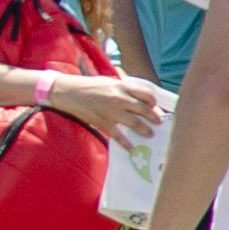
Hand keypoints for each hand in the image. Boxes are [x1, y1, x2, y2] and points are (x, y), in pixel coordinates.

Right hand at [51, 72, 170, 143]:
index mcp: (122, 86)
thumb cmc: (90, 86)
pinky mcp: (104, 123)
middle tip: (159, 122)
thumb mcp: (110, 81)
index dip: (153, 101)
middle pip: (144, 109)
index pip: (146, 94)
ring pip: (135, 123)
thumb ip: (124, 88)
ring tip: (150, 134)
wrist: (69, 92)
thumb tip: (138, 97)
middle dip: (154, 117)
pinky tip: (132, 148)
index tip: (155, 106)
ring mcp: (112, 112)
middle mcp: (120, 99)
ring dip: (145, 130)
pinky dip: (127, 143)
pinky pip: (119, 136)